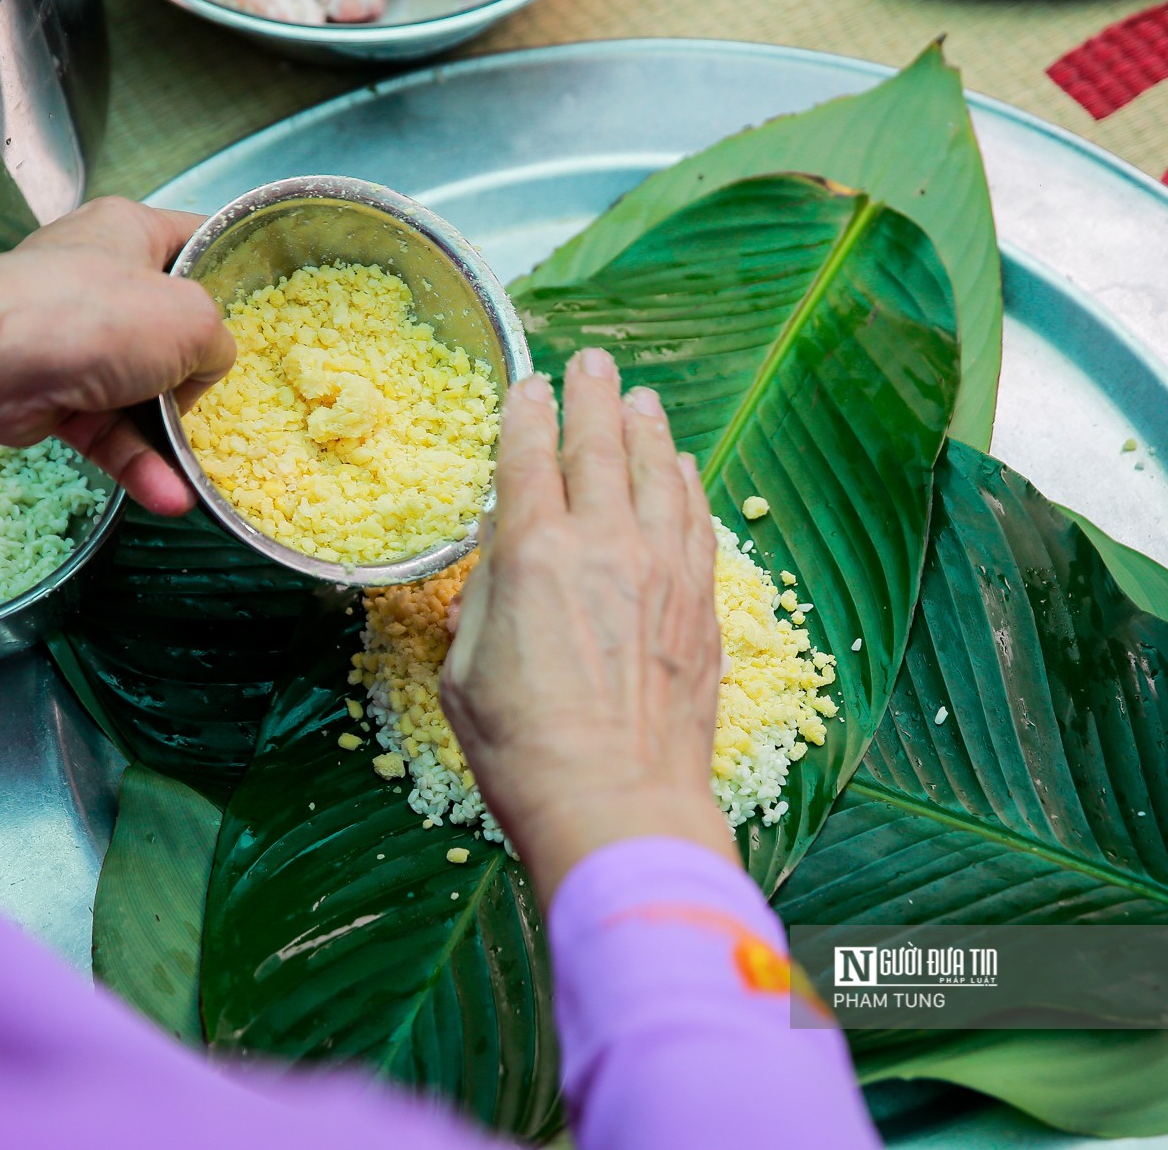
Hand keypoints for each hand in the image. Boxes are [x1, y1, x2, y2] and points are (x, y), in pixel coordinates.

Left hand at [0, 197, 234, 513]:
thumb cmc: (91, 318)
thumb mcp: (191, 320)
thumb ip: (218, 343)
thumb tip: (199, 372)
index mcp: (129, 231)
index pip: (195, 238)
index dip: (233, 267)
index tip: (267, 305)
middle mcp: (97, 278)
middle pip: (167, 325)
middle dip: (197, 372)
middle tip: (229, 399)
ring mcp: (70, 337)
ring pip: (137, 389)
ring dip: (167, 438)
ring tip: (196, 477)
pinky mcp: (50, 392)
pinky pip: (105, 428)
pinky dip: (133, 460)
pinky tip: (167, 495)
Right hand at [440, 348, 734, 905]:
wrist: (619, 804)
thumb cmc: (528, 752)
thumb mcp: (466, 673)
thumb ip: (482, 602)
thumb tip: (500, 567)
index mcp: (533, 555)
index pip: (528, 458)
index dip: (526, 413)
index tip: (528, 385)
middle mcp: (604, 545)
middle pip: (601, 447)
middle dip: (593, 397)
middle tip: (593, 362)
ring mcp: (662, 571)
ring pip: (658, 473)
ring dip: (647, 430)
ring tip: (642, 400)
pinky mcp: (701, 604)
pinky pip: (696, 521)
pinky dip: (687, 485)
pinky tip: (682, 468)